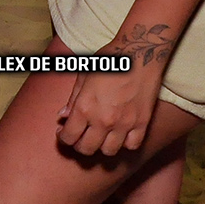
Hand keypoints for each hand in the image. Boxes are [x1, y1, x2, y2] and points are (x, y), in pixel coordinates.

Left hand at [58, 29, 169, 155]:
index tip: (64, 132)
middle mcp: (103, 120)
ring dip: (101, 146)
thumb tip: (63, 116)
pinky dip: (125, 144)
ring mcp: (124, 123)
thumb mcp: (84, 75)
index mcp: (85, 107)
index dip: (63, 137)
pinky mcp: (142, 123)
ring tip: (100, 136)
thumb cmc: (110, 59)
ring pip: (108, 151)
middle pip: (86, 149)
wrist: (140, 52)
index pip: (69, 137)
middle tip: (80, 136)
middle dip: (79, 145)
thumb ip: (73, 99)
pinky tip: (120, 134)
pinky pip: (131, 146)